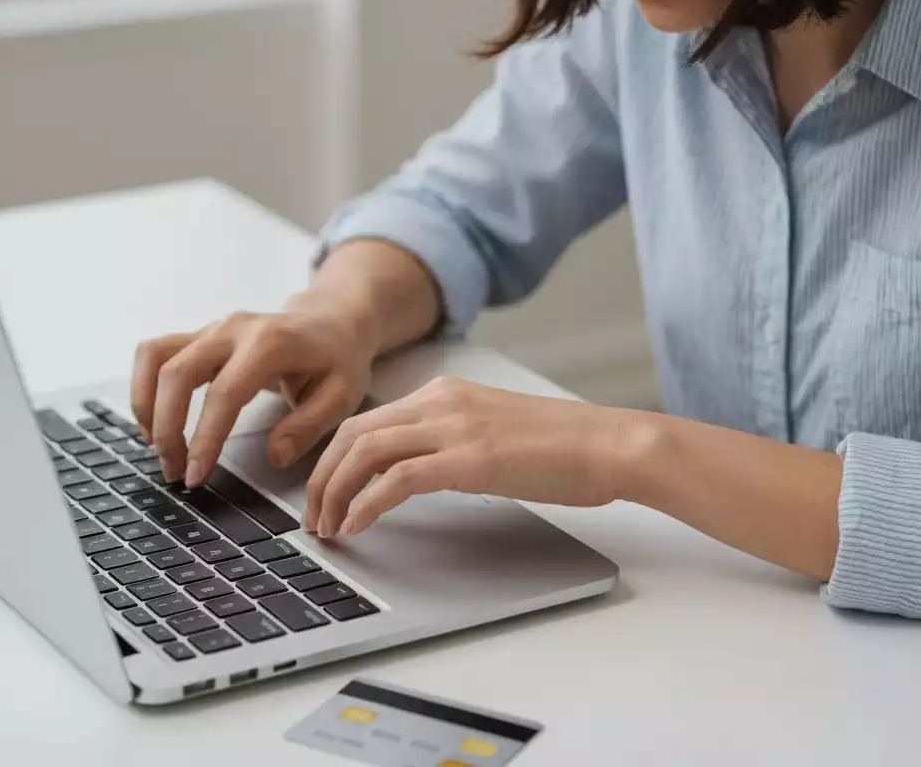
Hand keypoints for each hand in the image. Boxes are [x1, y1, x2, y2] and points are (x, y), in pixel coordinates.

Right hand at [130, 292, 376, 487]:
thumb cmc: (338, 359)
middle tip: (174, 472)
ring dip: (147, 407)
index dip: (205, 437)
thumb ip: (309, 426)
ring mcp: (214, 328)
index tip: (195, 475)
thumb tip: (275, 456)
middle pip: (178, 373)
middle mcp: (235, 329)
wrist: (332, 320)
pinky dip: (145, 386)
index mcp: (271, 343)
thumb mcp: (344, 394)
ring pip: (156, 358)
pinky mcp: (201, 334)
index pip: (225, 393)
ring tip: (159, 449)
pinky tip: (156, 420)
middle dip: (167, 427)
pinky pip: (156, 352)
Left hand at [303, 376, 647, 536]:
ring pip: (364, 451)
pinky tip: (359, 525)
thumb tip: (418, 469)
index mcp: (446, 392)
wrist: (607, 443)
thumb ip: (453, 437)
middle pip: (352, 432)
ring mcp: (455, 427)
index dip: (332, 458)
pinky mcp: (469, 459)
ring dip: (334, 492)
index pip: (367, 419)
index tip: (323, 491)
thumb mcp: (494, 428)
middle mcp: (442, 402)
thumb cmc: (562, 445)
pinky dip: (366, 504)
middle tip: (312, 516)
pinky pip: (396, 479)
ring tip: (328, 527)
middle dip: (321, 477)